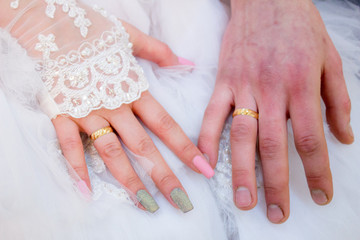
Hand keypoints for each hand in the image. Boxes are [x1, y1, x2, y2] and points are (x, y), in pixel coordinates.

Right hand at [52, 22, 210, 212]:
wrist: (53, 25)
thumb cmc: (95, 32)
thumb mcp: (132, 36)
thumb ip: (160, 52)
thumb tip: (188, 62)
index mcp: (133, 89)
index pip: (165, 125)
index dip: (185, 148)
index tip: (203, 169)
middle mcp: (114, 106)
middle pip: (143, 146)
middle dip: (164, 175)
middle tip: (182, 202)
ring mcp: (88, 112)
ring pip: (111, 153)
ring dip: (129, 180)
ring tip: (146, 204)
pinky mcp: (63, 115)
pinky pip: (70, 146)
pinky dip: (77, 168)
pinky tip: (87, 191)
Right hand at [198, 0, 353, 222]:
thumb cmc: (300, 26)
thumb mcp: (330, 58)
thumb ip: (338, 101)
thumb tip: (346, 138)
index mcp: (302, 86)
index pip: (311, 139)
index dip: (316, 171)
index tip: (319, 195)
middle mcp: (272, 91)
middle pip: (273, 146)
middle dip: (276, 184)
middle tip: (277, 214)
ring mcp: (244, 86)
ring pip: (242, 136)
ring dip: (241, 171)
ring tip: (243, 200)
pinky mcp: (224, 81)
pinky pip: (212, 114)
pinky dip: (207, 139)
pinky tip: (205, 162)